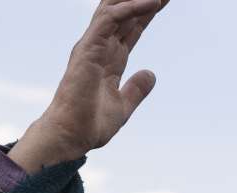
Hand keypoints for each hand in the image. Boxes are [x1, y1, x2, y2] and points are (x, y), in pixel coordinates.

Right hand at [9, 0, 166, 172]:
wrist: (72, 136)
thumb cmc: (90, 124)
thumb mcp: (123, 106)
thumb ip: (137, 89)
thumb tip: (151, 74)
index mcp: (110, 58)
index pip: (131, 28)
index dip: (147, 13)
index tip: (164, 0)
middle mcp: (100, 47)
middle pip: (125, 13)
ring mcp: (93, 45)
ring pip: (116, 8)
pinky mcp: (89, 47)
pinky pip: (111, 19)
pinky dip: (131, 8)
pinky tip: (152, 2)